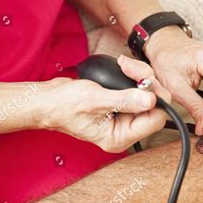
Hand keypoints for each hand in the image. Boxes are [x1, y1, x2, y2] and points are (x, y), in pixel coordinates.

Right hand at [35, 55, 169, 152]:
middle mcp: (126, 129)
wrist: (47, 100)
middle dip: (147, 83)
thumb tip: (150, 100)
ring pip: (148, 95)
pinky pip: (138, 90)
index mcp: (120, 137)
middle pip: (155, 106)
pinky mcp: (122, 105)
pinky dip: (135, 76)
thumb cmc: (63, 105)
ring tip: (124, 64)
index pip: (155, 120)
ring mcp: (124, 117)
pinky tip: (123, 67)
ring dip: (141, 75)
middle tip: (130, 68)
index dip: (155, 99)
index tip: (145, 82)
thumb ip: (125, 101)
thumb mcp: (95, 100)